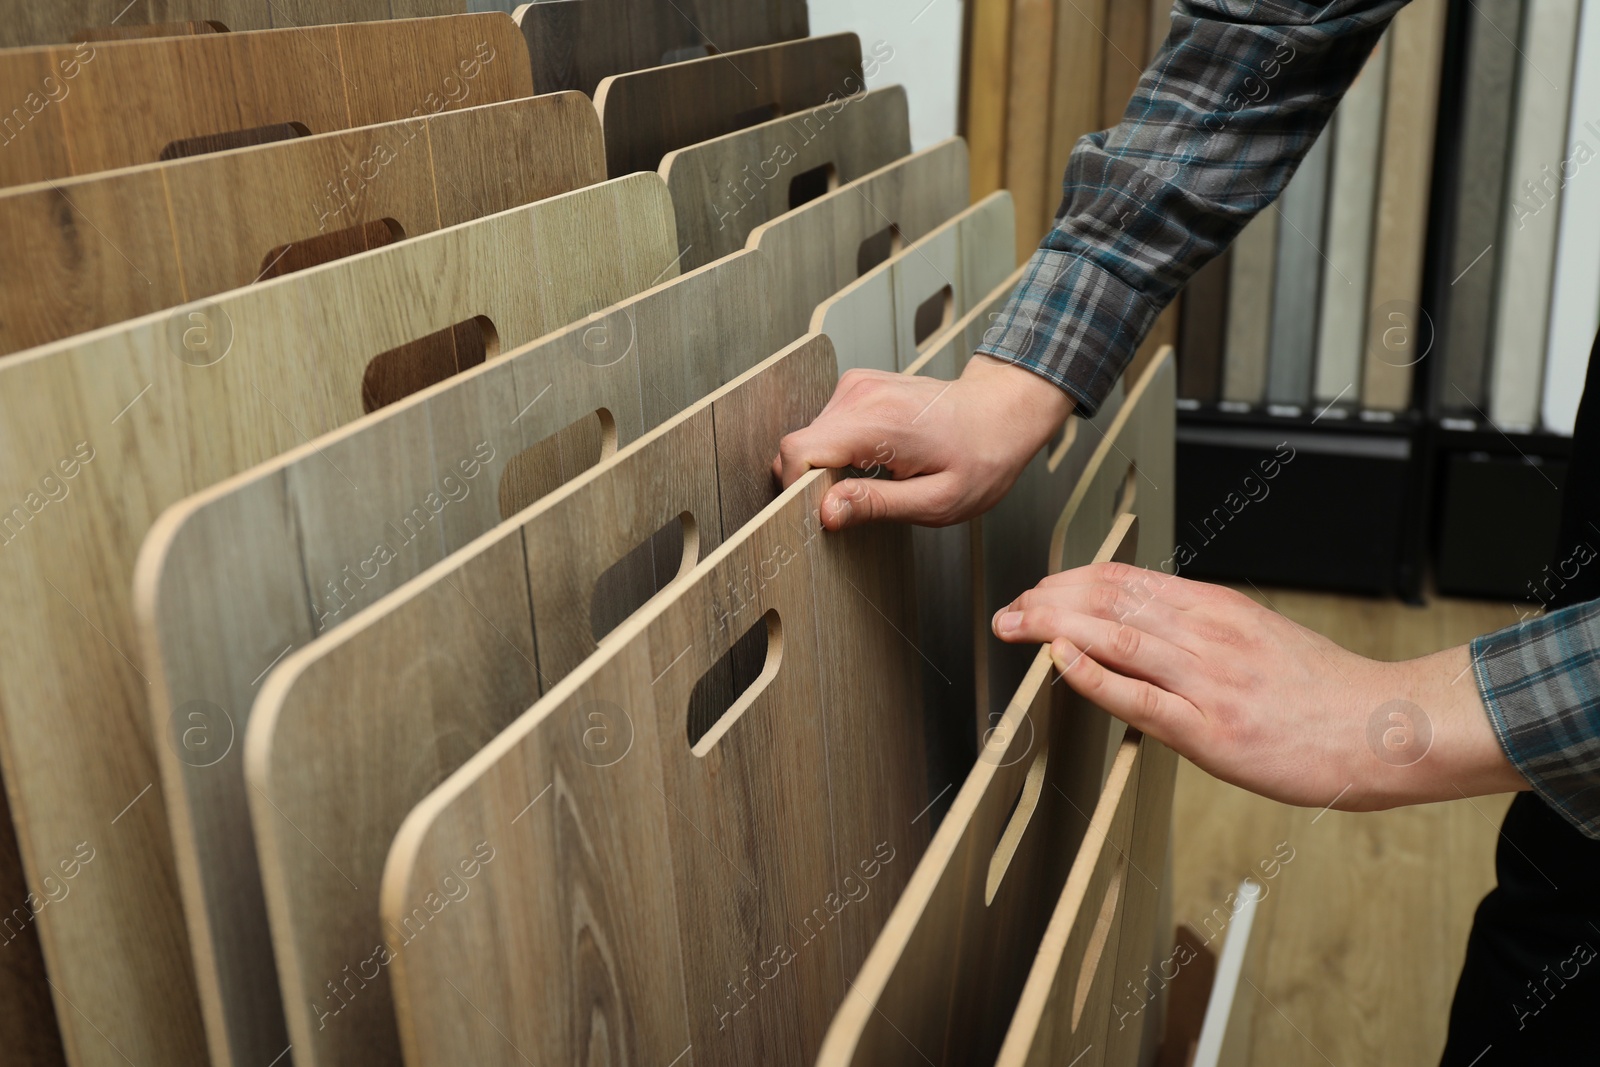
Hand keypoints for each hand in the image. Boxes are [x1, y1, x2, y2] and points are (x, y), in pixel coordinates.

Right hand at [772, 355, 1072, 528]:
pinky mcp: (857, 387)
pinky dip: (840, 451)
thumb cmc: (981, 457)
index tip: (823, 512)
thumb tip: (826, 512)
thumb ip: (876, 505)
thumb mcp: (937, 500)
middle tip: (860, 503)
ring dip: (830, 468)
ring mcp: (857, 386)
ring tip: (877, 478)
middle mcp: (860, 395)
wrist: (1002, 412)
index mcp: (876, 421)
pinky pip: (826, 428)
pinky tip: (876, 460)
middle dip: (815, 483)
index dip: (797, 490)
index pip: (797, 451)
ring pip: (810, 439)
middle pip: (799, 447)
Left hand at [991, 562, 1528, 810]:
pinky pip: (1141, 697)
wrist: (1383, 729)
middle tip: (1010, 609)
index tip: (1038, 590)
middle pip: (1110, 601)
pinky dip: (1094, 675)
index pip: (1125, 579)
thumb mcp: (1259, 633)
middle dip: (1048, 601)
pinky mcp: (1212, 731)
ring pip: (1117, 638)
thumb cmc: (1324, 691)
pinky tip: (1062, 662)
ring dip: (1055, 628)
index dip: (1069, 582)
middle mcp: (1208, 635)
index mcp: (1217, 608)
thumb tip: (1143, 622)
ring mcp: (1209, 682)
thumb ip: (1201, 627)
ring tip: (1018, 626)